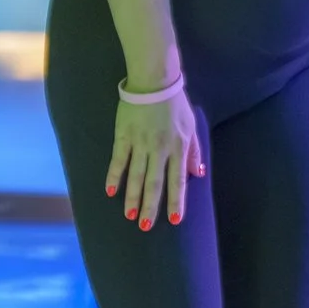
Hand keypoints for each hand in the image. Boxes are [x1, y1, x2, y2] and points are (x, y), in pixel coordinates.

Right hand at [106, 82, 203, 229]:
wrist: (154, 81)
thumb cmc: (175, 104)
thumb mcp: (191, 126)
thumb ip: (193, 151)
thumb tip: (198, 173)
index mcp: (178, 147)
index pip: (178, 181)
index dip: (176, 202)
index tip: (174, 220)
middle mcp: (159, 149)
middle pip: (155, 183)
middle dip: (151, 206)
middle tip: (145, 226)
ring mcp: (140, 144)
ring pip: (135, 176)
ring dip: (132, 197)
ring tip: (129, 216)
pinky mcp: (123, 136)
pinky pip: (118, 160)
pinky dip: (113, 177)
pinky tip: (110, 191)